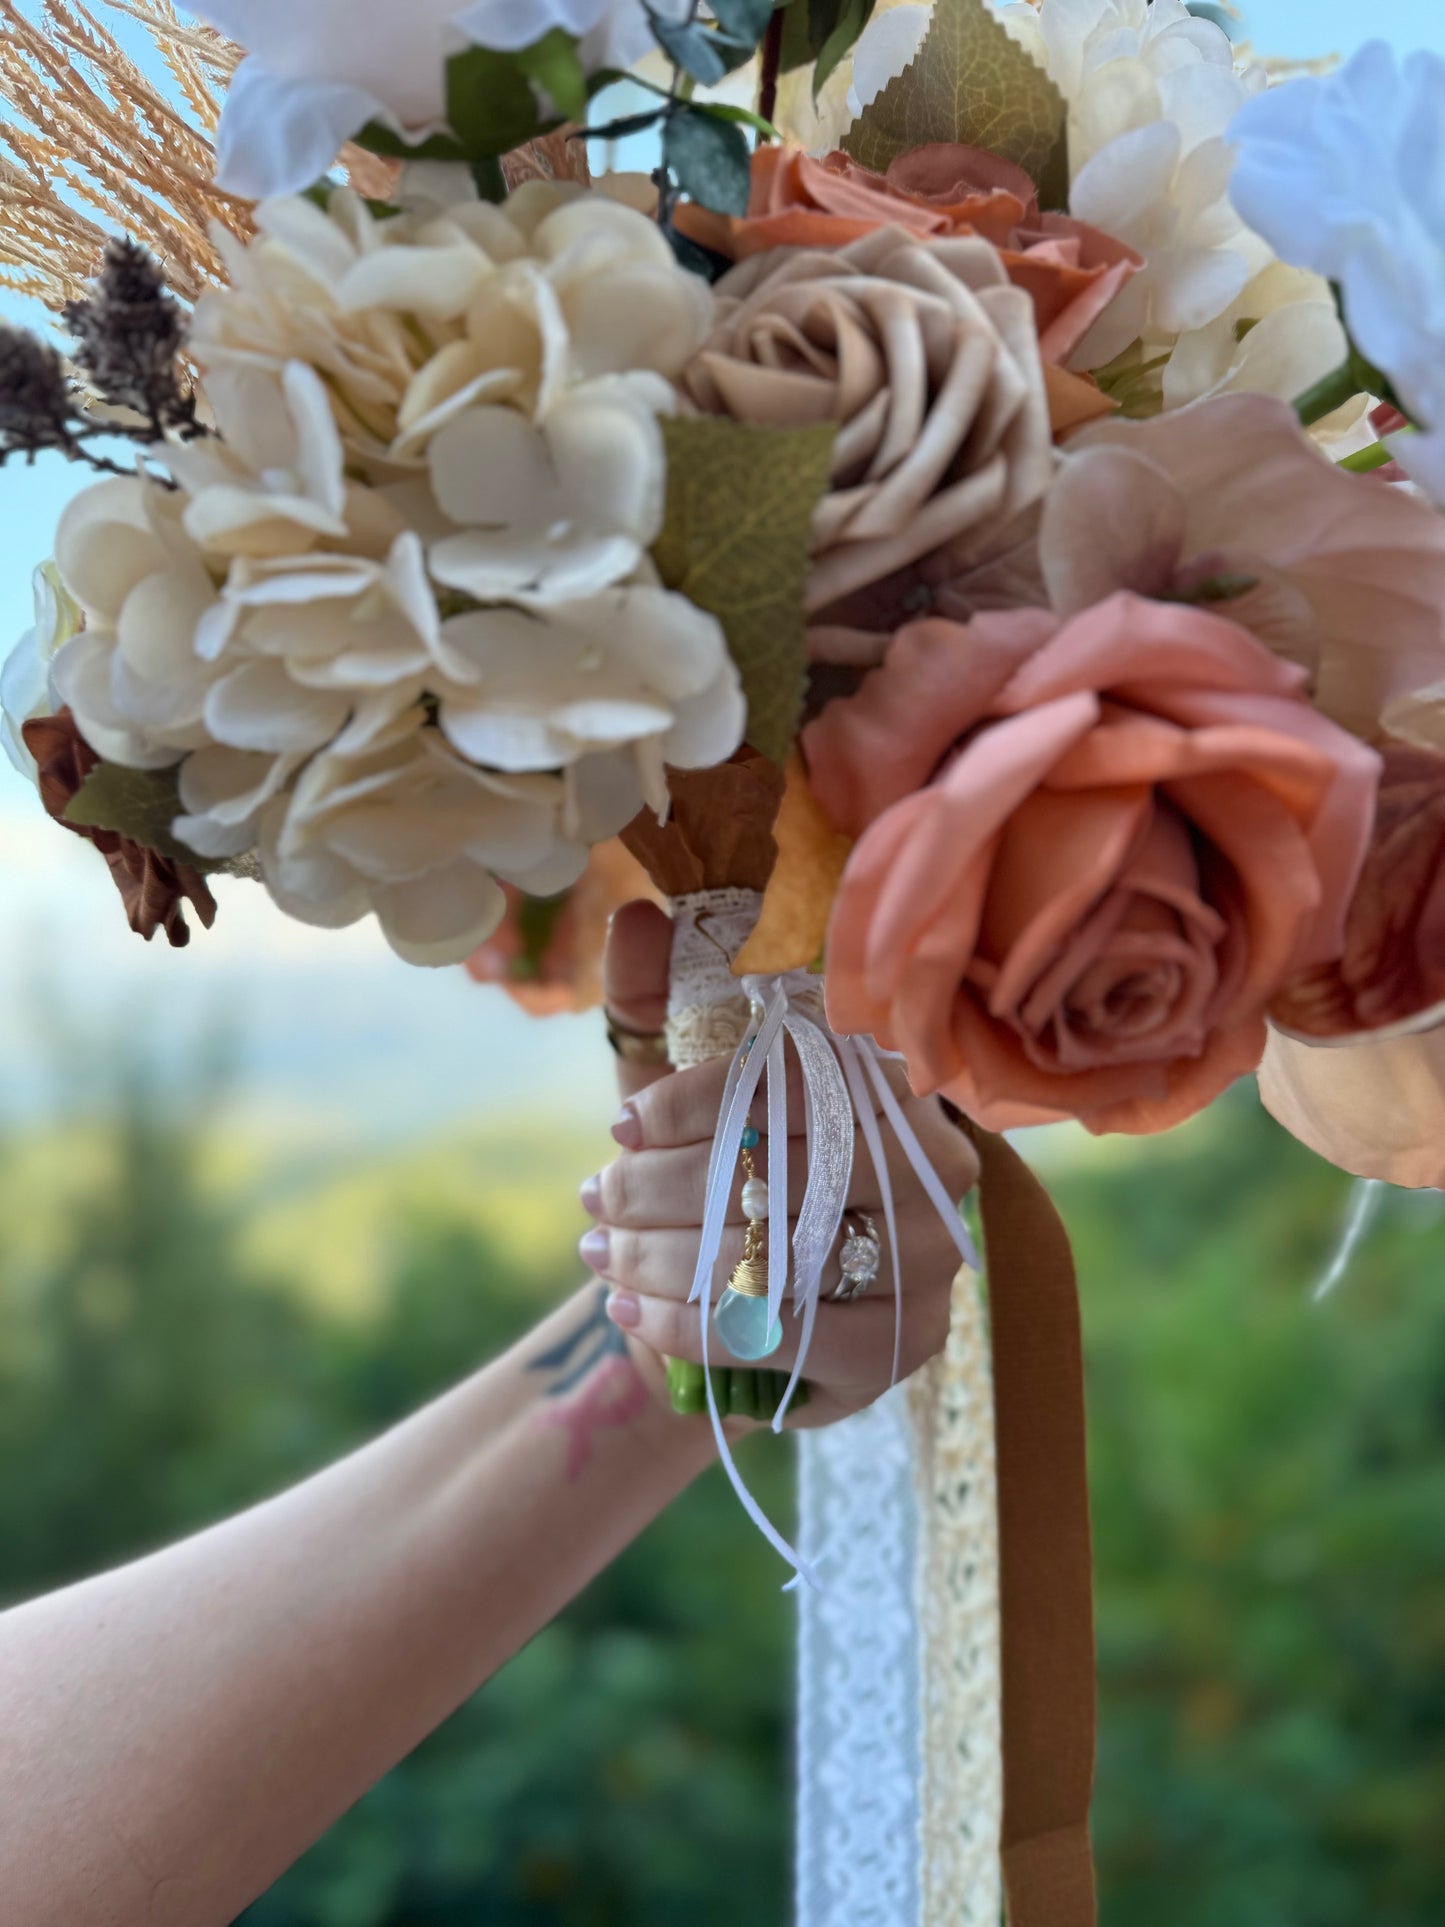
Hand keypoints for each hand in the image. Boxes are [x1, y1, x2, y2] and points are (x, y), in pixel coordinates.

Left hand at [585, 901, 978, 1426]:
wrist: (728, 1305)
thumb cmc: (707, 1176)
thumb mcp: (672, 1087)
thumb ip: (653, 998)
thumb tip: (633, 916)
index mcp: (893, 1084)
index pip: (798, 1079)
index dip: (696, 1102)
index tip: (620, 1125)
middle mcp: (938, 1166)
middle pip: (792, 1171)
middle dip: (668, 1188)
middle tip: (595, 1199)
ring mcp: (933, 1262)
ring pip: (786, 1255)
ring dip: (669, 1258)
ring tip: (604, 1252)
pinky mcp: (907, 1345)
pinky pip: (793, 1337)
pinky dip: (694, 1327)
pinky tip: (635, 1310)